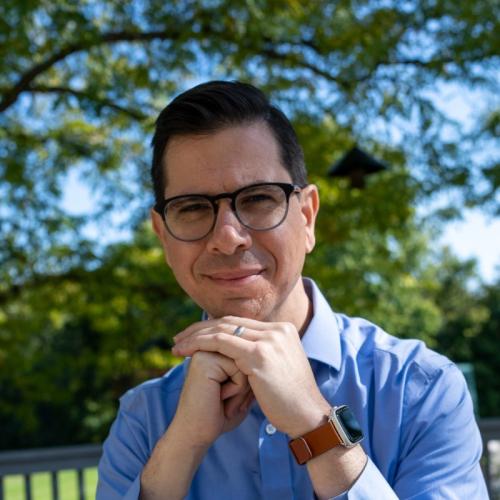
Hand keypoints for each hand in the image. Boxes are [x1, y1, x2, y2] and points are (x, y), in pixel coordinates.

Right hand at [171, 350, 253, 447]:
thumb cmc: (220, 415)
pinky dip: (236, 390)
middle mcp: (209, 348)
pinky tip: (219, 398)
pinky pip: (239, 370)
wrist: (195, 435)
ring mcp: (205, 352)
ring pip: (246, 362)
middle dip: (245, 384)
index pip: (250, 355)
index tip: (227, 397)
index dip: (248, 381)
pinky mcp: (205, 361)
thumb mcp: (241, 388)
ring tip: (222, 399)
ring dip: (241, 388)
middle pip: (249, 356)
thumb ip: (250, 368)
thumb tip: (262, 353)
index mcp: (215, 351)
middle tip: (224, 400)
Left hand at [172, 317, 329, 437]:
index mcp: (282, 330)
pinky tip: (185, 352)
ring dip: (195, 336)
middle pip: (229, 322)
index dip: (214, 327)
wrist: (307, 417)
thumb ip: (263, 355)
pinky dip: (200, 344)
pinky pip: (221, 343)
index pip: (240, 322)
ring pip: (222, 330)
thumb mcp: (279, 369)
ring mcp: (270, 340)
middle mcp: (277, 330)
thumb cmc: (290, 400)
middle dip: (201, 329)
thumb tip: (241, 355)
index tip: (194, 336)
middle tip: (180, 338)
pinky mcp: (260, 355)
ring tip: (177, 345)